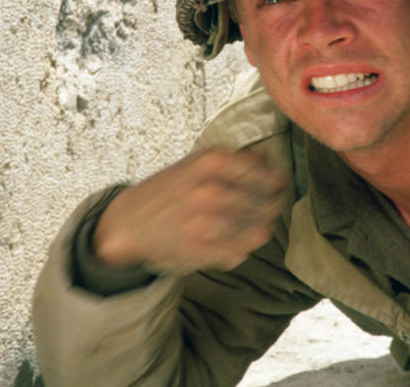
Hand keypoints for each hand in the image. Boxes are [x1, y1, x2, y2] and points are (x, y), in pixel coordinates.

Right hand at [93, 148, 288, 272]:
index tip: (280, 184)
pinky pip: (239, 253)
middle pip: (265, 203)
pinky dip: (241, 250)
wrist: (128, 222)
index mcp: (210, 163)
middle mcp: (210, 190)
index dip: (276, 180)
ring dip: (261, 230)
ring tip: (257, 227)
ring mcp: (205, 221)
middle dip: (272, 207)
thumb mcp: (196, 164)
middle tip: (271, 208)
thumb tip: (267, 156)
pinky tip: (233, 242)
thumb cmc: (167, 190)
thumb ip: (233, 159)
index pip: (264, 173)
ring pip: (257, 231)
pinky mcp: (199, 249)